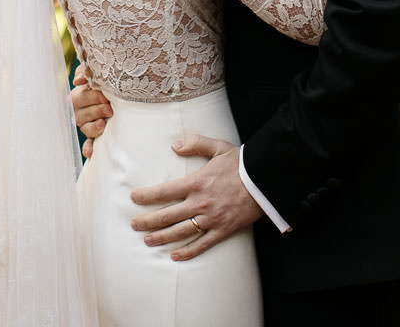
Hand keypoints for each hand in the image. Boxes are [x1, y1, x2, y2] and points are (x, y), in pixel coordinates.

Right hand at [70, 64, 112, 159]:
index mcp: (81, 95)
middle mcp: (81, 110)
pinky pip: (88, 144)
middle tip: (110, 109)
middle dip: (96, 111)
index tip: (106, 98)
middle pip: (81, 113)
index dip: (93, 98)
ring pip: (85, 128)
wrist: (130, 96)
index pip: (79, 97)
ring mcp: (87, 124)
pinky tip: (90, 152)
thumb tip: (77, 81)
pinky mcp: (95, 136)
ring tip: (104, 124)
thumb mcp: (101, 74)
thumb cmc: (113, 83)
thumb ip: (87, 72)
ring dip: (94, 127)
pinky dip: (89, 148)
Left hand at [128, 136, 261, 260]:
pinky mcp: (223, 230)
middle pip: (167, 215)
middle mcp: (200, 202)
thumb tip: (174, 145)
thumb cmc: (242, 163)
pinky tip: (175, 255)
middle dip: (148, 221)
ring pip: (181, 232)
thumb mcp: (218, 147)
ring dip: (162, 237)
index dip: (146, 196)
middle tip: (133, 225)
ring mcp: (211, 219)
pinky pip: (202, 244)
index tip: (133, 198)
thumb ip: (195, 143)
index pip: (164, 191)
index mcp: (197, 182)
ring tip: (147, 240)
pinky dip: (188, 252)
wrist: (266, 180)